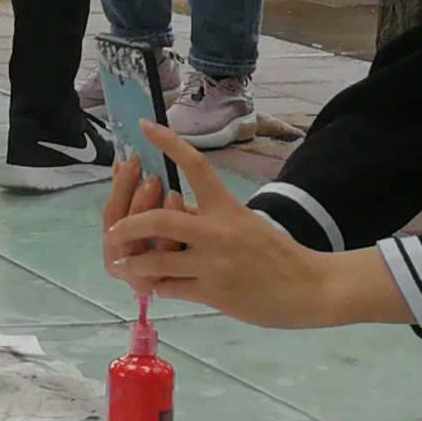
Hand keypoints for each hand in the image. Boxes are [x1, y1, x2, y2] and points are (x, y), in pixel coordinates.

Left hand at [101, 129, 386, 330]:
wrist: (309, 288)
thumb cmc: (275, 254)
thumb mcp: (243, 224)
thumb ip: (208, 218)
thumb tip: (171, 211)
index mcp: (227, 207)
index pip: (196, 165)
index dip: (168, 143)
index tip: (144, 127)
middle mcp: (218, 232)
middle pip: (160, 218)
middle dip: (128, 224)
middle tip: (112, 231)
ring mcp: (215, 264)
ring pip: (156, 260)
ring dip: (133, 263)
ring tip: (122, 263)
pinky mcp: (214, 293)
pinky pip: (170, 287)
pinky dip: (157, 285)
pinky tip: (155, 285)